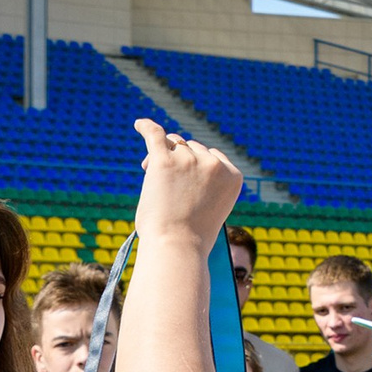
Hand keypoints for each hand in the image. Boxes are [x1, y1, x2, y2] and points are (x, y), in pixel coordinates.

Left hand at [133, 119, 240, 253]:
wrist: (177, 247)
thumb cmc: (191, 237)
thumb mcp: (210, 208)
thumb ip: (204, 184)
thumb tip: (178, 160)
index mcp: (233, 176)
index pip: (212, 157)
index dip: (195, 166)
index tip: (186, 184)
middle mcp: (214, 164)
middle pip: (192, 148)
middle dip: (179, 161)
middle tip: (165, 186)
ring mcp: (189, 160)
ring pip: (173, 143)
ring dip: (164, 154)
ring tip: (152, 175)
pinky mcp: (164, 161)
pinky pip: (154, 134)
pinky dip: (146, 127)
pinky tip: (138, 124)